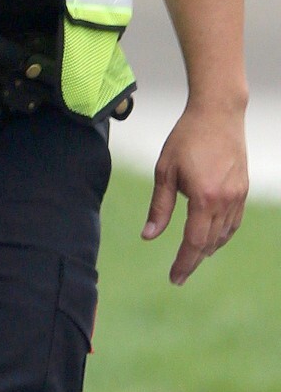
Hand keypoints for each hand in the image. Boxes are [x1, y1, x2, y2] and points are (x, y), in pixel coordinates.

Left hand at [142, 100, 248, 285]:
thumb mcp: (164, 171)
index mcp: (204, 197)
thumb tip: (149, 236)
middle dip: (193, 261)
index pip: (194, 241)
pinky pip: (234, 221)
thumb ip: (159, 207)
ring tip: (191, 258)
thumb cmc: (186, 138)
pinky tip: (210, 238)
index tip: (174, 278)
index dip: (184, 263)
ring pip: (224, 234)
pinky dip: (221, 234)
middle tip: (178, 276)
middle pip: (210, 243)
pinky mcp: (243, 189)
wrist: (218, 113)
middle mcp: (225, 200)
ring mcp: (238, 195)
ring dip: (208, 249)